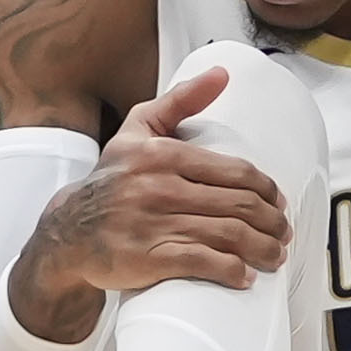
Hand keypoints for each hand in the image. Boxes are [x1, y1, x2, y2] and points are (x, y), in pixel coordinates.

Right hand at [8, 67, 292, 341]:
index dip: (267, 191)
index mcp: (163, 154)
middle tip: (283, 233)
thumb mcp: (136, 130)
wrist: (66, 232)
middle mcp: (160, 187)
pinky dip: (232, 272)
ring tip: (275, 256)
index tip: (279, 203)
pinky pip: (203, 264)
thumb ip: (179, 100)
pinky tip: (245, 276)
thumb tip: (222, 74)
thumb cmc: (110, 180)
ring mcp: (154, 224)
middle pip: (239, 205)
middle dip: (272, 223)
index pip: (235, 172)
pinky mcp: (149, 259)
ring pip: (228, 235)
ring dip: (262, 248)